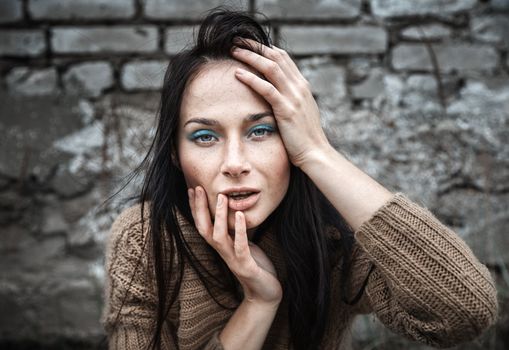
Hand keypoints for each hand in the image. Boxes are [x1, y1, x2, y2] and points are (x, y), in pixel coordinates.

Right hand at [188, 186, 282, 305]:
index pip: (203, 224)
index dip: (196, 208)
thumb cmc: (255, 265)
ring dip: (219, 216)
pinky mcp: (246, 266)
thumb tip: (233, 209)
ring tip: (222, 197)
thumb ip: (235, 230)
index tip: (193, 188)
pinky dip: (239, 230)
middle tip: (198, 188)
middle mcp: (223, 252)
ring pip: (218, 237)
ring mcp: (233, 259)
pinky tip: (240, 215)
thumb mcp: (242, 243)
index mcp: (221, 246)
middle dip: (200, 209)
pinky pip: (240, 246)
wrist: (265, 292)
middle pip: (204, 228)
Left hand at [231, 39, 331, 167]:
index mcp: (302, 86)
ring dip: (250, 56)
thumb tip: (276, 95)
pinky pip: (266, 88)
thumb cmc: (304, 137)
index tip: (249, 44)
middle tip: (237, 41)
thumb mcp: (300, 113)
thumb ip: (290, 100)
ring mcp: (294, 97)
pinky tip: (237, 74)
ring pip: (270, 67)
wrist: (315, 153)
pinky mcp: (286, 109)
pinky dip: (251, 79)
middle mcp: (299, 87)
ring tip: (234, 50)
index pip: (283, 58)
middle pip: (276, 56)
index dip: (265, 48)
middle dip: (255, 46)